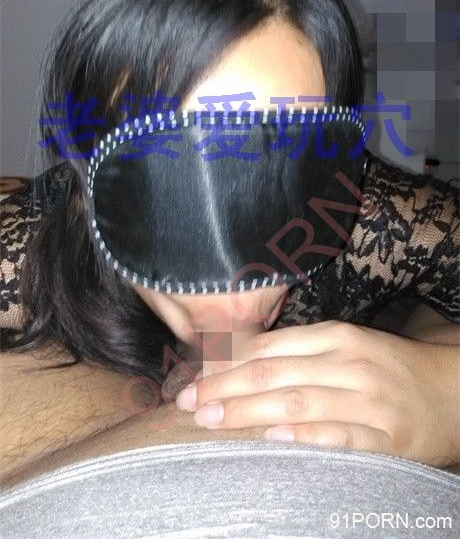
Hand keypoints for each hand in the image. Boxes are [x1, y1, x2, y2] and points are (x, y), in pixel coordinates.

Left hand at [175, 320, 459, 466]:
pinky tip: (272, 438)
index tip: (191, 377)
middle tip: (187, 403)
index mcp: (336, 336)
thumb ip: (295, 352)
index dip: (225, 362)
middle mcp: (349, 363)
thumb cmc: (384, 367)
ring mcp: (368, 400)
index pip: (269, 347)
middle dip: (224, 389)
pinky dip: (304, 437)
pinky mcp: (386, 437)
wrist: (449, 389)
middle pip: (274, 374)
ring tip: (210, 421)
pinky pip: (339, 436)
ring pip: (298, 403)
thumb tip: (232, 359)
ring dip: (248, 412)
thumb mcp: (344, 346)